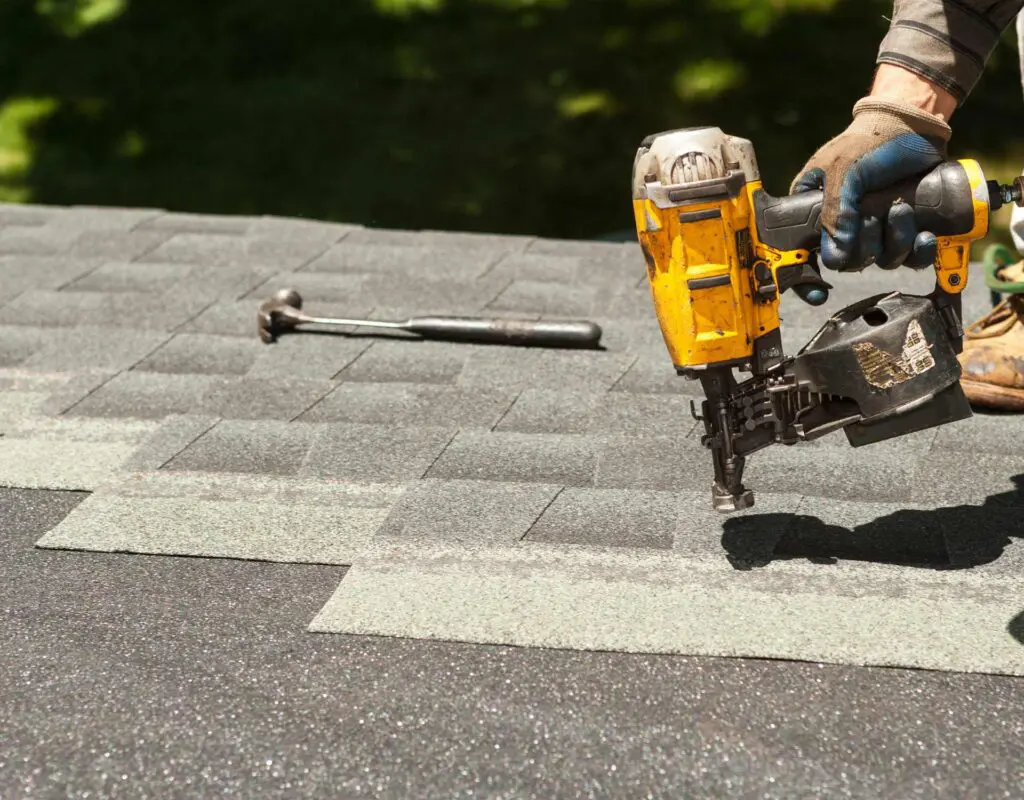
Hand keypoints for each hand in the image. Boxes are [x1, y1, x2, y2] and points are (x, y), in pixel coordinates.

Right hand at [791, 97, 951, 272]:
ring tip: (902, 210)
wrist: (914, 123)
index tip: (817, 290)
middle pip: (848, 263)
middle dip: (866, 247)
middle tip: (873, 217)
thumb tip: (834, 255)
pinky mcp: (903, 228)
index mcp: (814, 211)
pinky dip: (918, 252)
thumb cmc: (870, 139)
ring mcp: (874, 228)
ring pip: (880, 261)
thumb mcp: (843, 171)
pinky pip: (909, 258)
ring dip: (895, 242)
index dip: (805, 278)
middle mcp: (842, 224)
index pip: (801, 253)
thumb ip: (835, 212)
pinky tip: (924, 236)